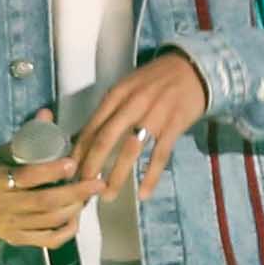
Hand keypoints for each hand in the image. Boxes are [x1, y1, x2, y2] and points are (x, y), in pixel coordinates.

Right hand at [0, 142, 92, 247]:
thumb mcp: (0, 155)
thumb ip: (25, 138)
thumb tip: (47, 112)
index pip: (26, 177)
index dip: (50, 171)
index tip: (72, 163)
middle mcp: (5, 206)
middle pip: (43, 202)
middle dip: (74, 193)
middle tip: (97, 183)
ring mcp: (13, 225)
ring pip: (48, 221)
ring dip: (74, 209)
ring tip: (90, 196)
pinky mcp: (19, 239)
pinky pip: (47, 240)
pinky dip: (66, 231)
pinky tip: (76, 218)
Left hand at [76, 46, 209, 198]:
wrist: (193, 69)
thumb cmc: (156, 80)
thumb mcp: (128, 87)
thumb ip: (111, 109)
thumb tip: (87, 137)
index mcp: (117, 94)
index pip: (92, 125)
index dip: (80, 150)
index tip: (70, 170)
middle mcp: (133, 104)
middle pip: (106, 139)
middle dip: (92, 166)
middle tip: (84, 187)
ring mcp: (155, 115)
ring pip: (130, 150)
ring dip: (118, 175)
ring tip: (108, 195)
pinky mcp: (175, 125)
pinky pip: (160, 155)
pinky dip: (151, 176)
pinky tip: (144, 193)